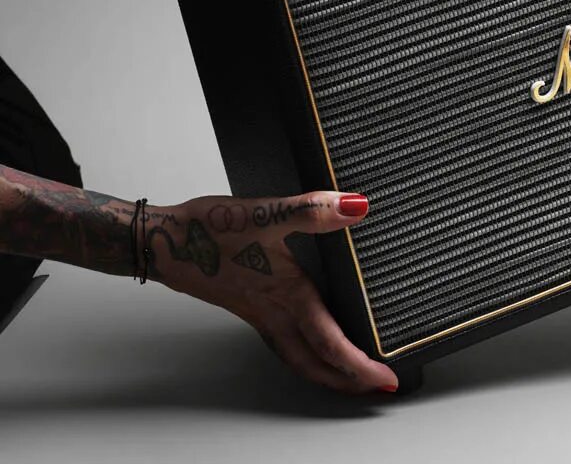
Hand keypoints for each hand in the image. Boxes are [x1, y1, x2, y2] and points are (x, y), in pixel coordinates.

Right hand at [145, 190, 397, 394]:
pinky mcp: (246, 305)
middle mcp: (273, 311)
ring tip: (349, 375)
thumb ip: (313, 210)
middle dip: (348, 380)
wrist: (161, 240)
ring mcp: (258, 312)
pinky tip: (306, 341)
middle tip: (376, 387)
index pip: (330, 343)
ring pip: (298, 357)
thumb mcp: (265, 212)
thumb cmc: (208, 228)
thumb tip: (357, 207)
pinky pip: (282, 342)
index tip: (386, 379)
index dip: (361, 365)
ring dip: (326, 371)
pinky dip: (302, 353)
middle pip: (316, 362)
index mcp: (286, 294)